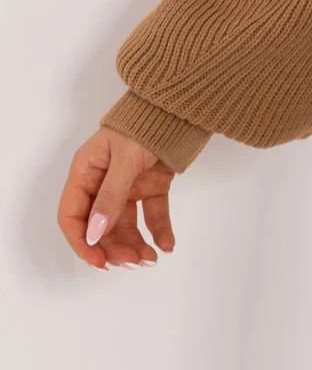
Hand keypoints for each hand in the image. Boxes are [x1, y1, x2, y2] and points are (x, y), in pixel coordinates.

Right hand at [58, 128, 176, 270]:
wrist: (180, 106)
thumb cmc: (145, 123)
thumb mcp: (125, 158)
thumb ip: (111, 196)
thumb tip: (96, 233)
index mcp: (85, 172)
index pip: (72, 216)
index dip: (82, 241)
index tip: (99, 262)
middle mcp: (103, 182)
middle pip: (100, 226)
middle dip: (114, 247)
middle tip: (133, 263)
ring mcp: (129, 185)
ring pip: (126, 224)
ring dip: (136, 244)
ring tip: (151, 259)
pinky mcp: (152, 185)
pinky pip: (153, 213)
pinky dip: (159, 230)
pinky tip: (167, 245)